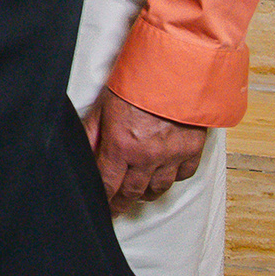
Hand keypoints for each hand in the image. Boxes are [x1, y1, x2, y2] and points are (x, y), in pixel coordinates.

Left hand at [83, 87, 207, 215]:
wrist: (177, 66)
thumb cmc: (138, 80)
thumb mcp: (104, 105)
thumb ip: (91, 134)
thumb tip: (81, 156)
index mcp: (122, 145)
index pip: (108, 185)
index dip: (103, 201)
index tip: (102, 208)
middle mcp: (148, 155)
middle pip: (132, 193)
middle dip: (121, 203)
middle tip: (116, 208)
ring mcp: (172, 154)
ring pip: (158, 189)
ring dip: (145, 193)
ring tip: (137, 192)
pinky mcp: (193, 149)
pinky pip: (182, 175)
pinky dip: (172, 178)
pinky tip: (164, 174)